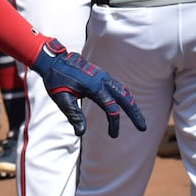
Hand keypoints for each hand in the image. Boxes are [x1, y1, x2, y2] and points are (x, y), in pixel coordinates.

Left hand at [30, 38, 144, 137]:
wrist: (52, 60)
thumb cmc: (55, 80)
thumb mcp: (61, 99)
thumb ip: (73, 115)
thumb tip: (80, 132)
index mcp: (93, 86)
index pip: (110, 107)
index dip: (114, 123)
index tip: (113, 135)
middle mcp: (102, 79)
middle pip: (125, 97)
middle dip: (135, 113)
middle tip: (143, 128)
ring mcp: (102, 76)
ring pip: (123, 91)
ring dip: (132, 105)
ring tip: (138, 119)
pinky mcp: (100, 75)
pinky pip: (117, 86)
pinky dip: (125, 97)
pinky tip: (127, 105)